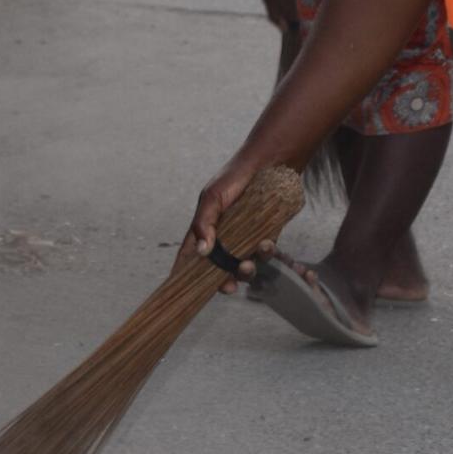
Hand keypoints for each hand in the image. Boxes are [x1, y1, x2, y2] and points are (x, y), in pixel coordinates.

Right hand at [178, 154, 273, 290]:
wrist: (270, 163)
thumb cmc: (236, 176)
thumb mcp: (212, 197)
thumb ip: (204, 223)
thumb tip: (202, 251)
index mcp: (205, 228)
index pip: (190, 256)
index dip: (184, 273)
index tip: (182, 291)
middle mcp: (224, 237)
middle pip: (218, 269)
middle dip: (222, 282)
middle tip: (227, 286)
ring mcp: (245, 239)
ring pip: (243, 266)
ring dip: (245, 271)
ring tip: (247, 265)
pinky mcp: (265, 236)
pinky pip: (264, 254)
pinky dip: (264, 253)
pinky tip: (266, 243)